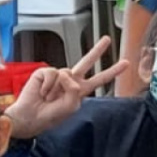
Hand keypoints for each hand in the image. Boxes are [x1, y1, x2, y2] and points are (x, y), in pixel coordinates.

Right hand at [4, 37, 121, 137]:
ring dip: (57, 89)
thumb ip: (75, 90)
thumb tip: (66, 74)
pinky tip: (42, 92)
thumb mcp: (71, 106)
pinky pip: (52, 73)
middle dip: (97, 50)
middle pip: (87, 62)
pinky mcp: (44, 73)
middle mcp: (70, 81)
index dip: (113, 71)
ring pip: (66, 72)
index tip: (125, 63)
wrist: (30, 117)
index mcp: (80, 90)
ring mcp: (58, 76)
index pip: (100, 79)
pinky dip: (48, 85)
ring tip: (49, 98)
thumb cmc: (51, 115)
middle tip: (107, 39)